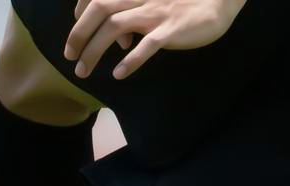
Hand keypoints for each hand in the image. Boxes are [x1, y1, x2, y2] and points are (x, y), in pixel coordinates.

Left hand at [66, 0, 247, 79]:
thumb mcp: (153, 4)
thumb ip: (133, 16)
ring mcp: (156, 12)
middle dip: (79, 33)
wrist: (219, 2)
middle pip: (99, 8)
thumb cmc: (184, 4)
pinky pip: (146, 45)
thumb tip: (118, 40)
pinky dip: (130, 61)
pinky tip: (119, 74)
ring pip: (115, 26)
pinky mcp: (171, 29)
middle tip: (70, 56)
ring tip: (84, 71)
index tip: (77, 33)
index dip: (80, 13)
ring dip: (94, 51)